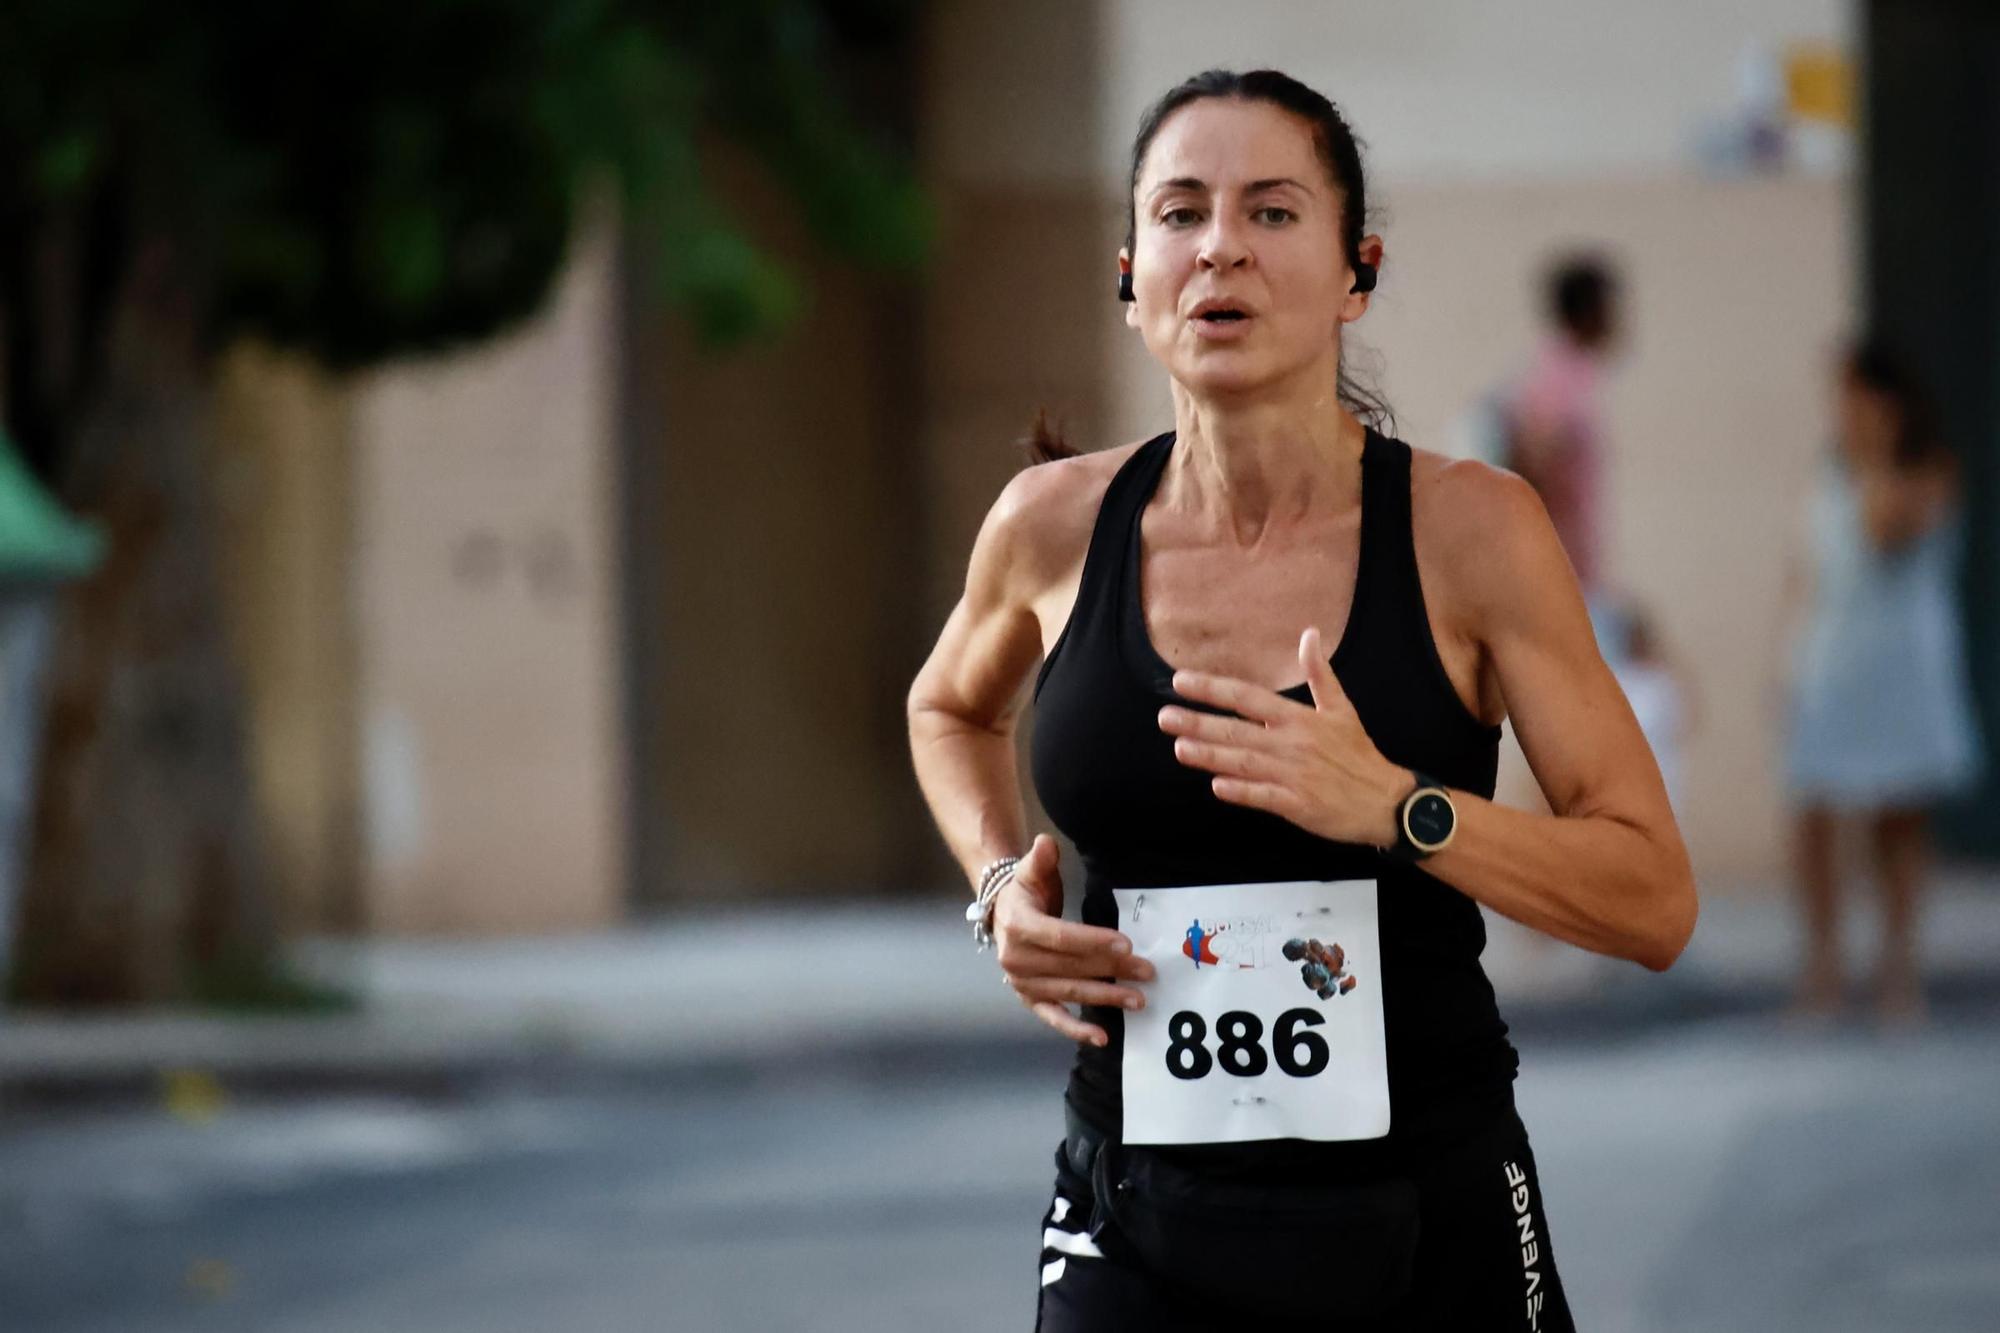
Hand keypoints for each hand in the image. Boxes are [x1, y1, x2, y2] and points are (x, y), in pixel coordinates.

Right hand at [994, 833, 1154, 1046]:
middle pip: (1071, 966)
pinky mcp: (1029, 1000)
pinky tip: (1102, 1037)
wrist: (1000, 915)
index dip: (1094, 942)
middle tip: (1147, 971)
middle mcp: (1015, 959)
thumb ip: (1040, 858)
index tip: (1126, 945)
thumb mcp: (1030, 871)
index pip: (1061, 937)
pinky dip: (1076, 1029)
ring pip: (1069, 991)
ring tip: (1138, 999)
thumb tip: (1046, 842)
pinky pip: (1053, 1017)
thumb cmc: (1024, 893)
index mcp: (1018, 926)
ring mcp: (1022, 983)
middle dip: (1112, 970)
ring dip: (1105, 998)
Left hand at [1157, 626, 1408, 846]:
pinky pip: (1263, 797)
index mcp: (1299, 719)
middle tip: (1165, 717)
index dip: (1213, 689)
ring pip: (1243, 763)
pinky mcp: (1297, 805)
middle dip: (1198, 722)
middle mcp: (1291, 744)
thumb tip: (1310, 634)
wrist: (1385, 800)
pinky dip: (1240, 791)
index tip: (1181, 682)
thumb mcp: (1342, 709)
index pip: (1247, 697)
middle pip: (1236, 730)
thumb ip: (1319, 673)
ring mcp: (1292, 775)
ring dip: (1210, 755)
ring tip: (1179, 748)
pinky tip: (1216, 786)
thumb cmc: (1358, 753)